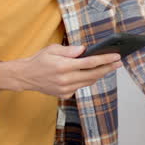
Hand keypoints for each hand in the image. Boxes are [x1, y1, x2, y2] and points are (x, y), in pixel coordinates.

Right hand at [0, 44, 122, 99]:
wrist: (26, 77)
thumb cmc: (39, 60)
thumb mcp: (52, 49)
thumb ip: (70, 50)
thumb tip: (84, 50)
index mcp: (63, 66)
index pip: (90, 63)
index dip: (105, 59)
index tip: (116, 56)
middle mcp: (66, 79)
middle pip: (93, 75)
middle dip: (108, 68)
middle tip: (118, 62)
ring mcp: (65, 89)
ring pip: (89, 82)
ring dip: (100, 74)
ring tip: (109, 67)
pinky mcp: (65, 95)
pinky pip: (81, 87)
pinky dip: (87, 80)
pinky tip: (92, 74)